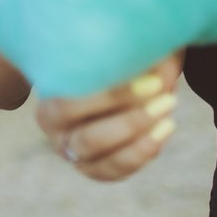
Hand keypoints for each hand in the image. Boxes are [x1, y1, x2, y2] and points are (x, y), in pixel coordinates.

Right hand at [33, 53, 182, 181]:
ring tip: (168, 117)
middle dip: (131, 123)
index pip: (70, 105)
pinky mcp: (94, 167)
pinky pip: (118, 170)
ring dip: (141, 141)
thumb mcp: (113, 45)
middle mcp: (54, 129)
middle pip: (88, 140)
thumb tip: (153, 61)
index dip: (112, 98)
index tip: (152, 81)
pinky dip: (144, 152)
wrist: (108, 68)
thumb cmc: (109, 52)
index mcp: (48, 94)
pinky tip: (166, 128)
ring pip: (105, 161)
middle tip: (166, 99)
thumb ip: (128, 52)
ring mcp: (73, 153)